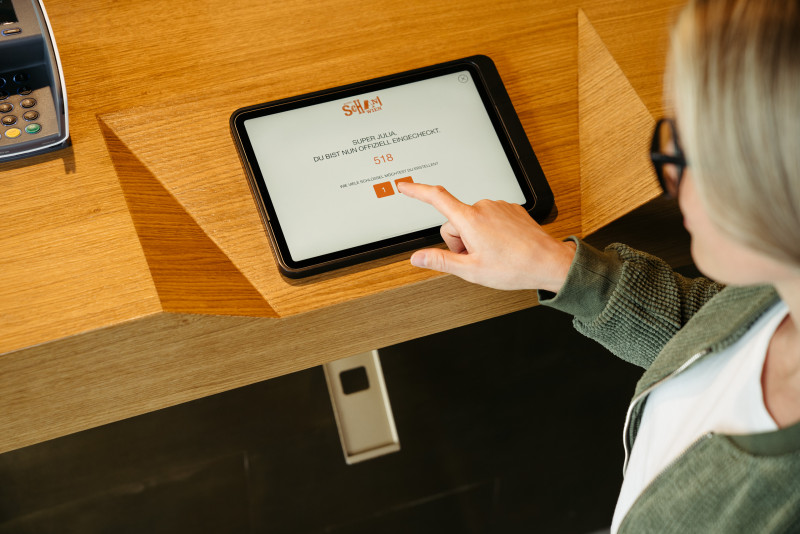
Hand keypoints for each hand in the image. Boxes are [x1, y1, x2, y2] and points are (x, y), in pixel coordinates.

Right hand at [397, 182, 575, 291]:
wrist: (548, 262)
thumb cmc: (514, 267)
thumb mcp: (471, 270)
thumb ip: (440, 261)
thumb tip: (417, 258)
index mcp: (470, 220)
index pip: (436, 198)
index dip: (417, 191)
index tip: (404, 186)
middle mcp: (483, 207)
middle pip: (454, 221)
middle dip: (459, 240)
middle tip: (476, 258)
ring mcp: (497, 206)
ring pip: (471, 221)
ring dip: (475, 236)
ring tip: (493, 253)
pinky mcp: (509, 209)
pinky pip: (488, 218)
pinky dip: (490, 231)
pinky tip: (502, 245)